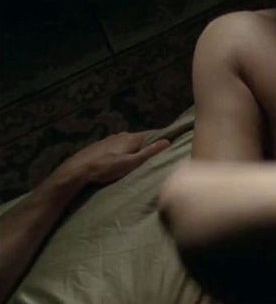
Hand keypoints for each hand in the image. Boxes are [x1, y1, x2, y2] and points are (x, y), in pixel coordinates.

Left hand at [45, 130, 170, 194]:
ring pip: (128, 142)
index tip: (170, 144)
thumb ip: (149, 152)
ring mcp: (110, 139)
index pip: (152, 134)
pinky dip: (123, 151)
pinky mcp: (101, 146)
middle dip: (147, 145)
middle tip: (155, 155)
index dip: (161, 138)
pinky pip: (118, 146)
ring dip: (134, 149)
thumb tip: (168, 141)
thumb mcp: (131, 163)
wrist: (77, 170)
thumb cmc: (106, 167)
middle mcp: (121, 135)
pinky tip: (121, 160)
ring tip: (139, 159)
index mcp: (131, 138)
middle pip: (140, 138)